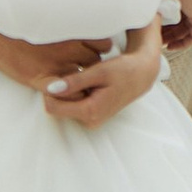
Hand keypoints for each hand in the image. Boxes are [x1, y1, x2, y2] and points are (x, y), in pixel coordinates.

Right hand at [0, 28, 101, 92]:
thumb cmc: (22, 24)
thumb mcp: (53, 20)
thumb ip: (71, 25)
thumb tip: (87, 20)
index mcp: (72, 31)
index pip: (103, 43)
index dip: (99, 49)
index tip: (93, 51)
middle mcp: (69, 48)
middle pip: (96, 61)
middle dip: (92, 65)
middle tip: (84, 67)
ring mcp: (57, 64)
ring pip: (84, 77)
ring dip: (82, 79)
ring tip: (76, 79)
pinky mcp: (43, 78)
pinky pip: (67, 92)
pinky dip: (70, 95)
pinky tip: (65, 90)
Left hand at [42, 23, 164, 128]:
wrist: (141, 75)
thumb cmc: (122, 70)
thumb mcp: (99, 71)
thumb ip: (74, 81)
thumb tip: (50, 88)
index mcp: (91, 111)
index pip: (53, 107)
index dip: (51, 91)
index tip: (60, 76)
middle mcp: (90, 121)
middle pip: (58, 108)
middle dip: (61, 92)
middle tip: (76, 75)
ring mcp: (91, 121)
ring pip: (65, 107)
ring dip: (69, 93)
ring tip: (85, 79)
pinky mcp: (92, 117)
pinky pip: (74, 106)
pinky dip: (76, 95)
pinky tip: (89, 85)